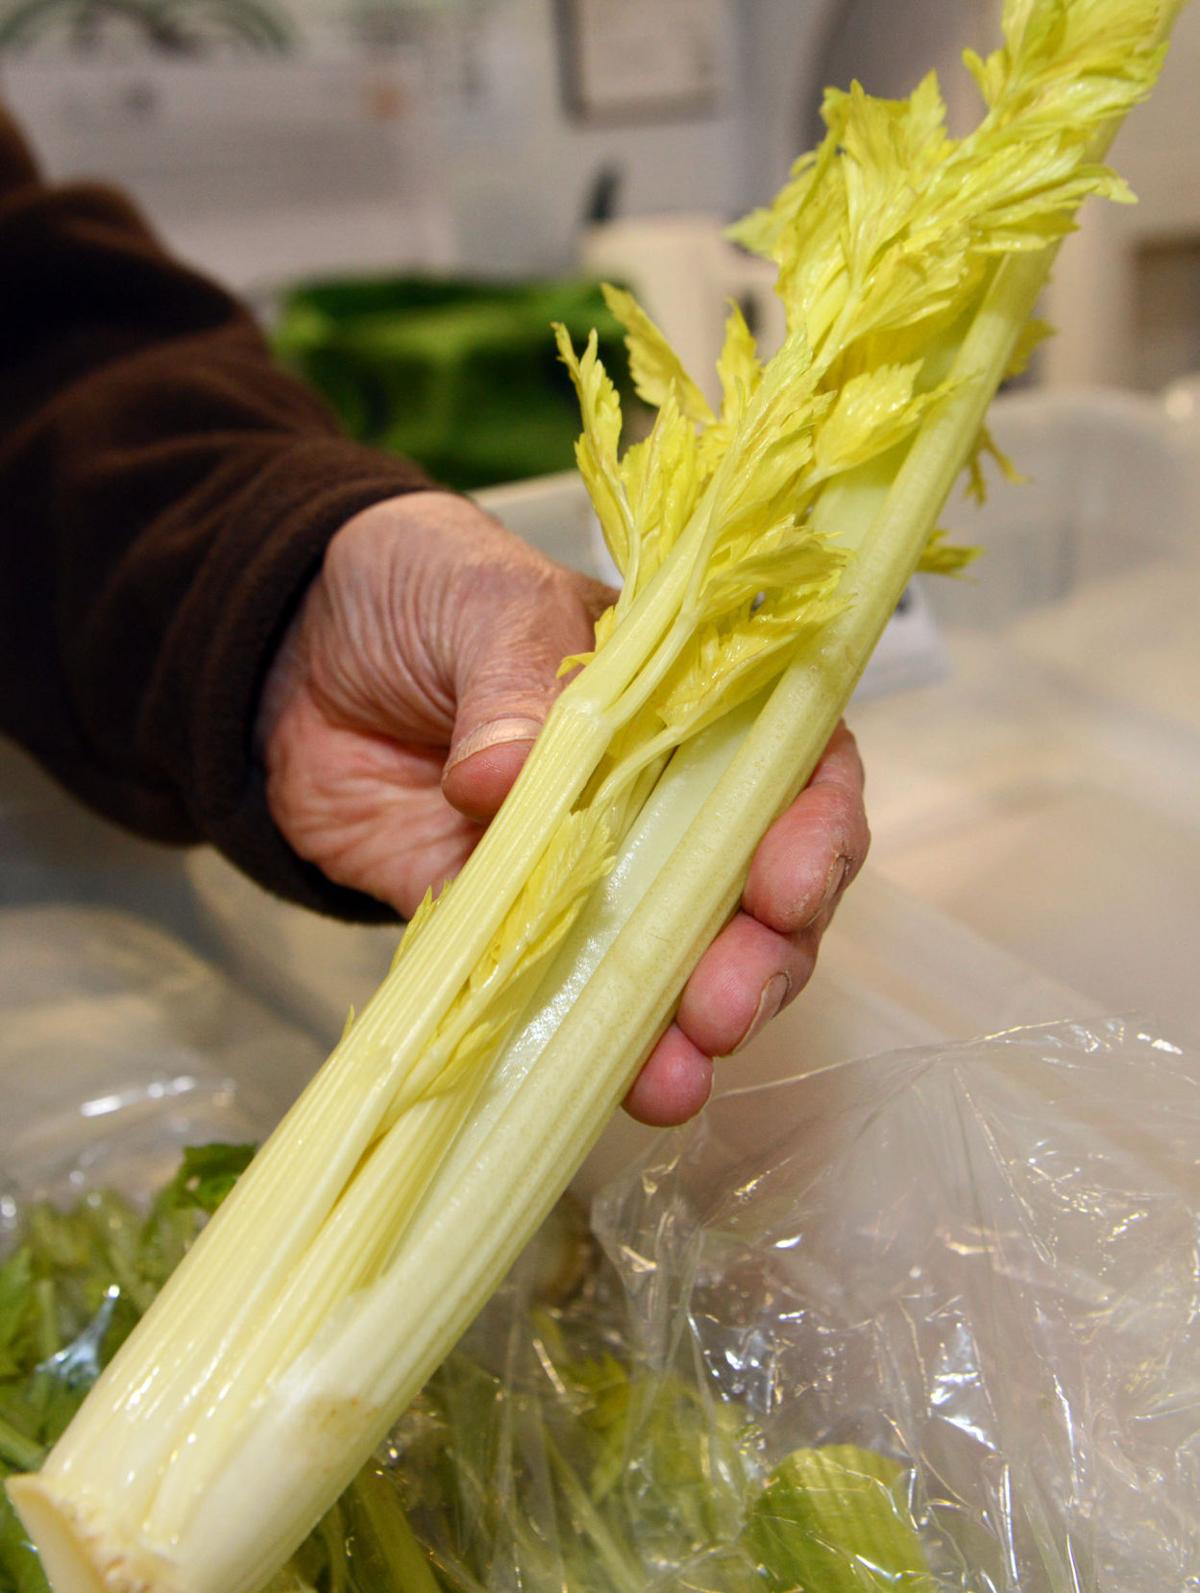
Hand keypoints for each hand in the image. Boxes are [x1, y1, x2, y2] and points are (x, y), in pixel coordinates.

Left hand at [258, 491, 868, 1125]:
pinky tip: (596, 1089)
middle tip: (725, 1006)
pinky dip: (579, 1047)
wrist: (292, 653)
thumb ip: (510, 677)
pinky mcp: (509, 930)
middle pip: (753, 891)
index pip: (795, 768)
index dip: (812, 831)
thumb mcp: (481, 597)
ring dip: (685, 1027)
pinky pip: (554, 999)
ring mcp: (592, 877)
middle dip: (761, 958)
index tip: (783, 885)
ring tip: (674, 1080)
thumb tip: (501, 779)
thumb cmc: (419, 591)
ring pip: (670, 962)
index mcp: (690, 703)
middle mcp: (664, 802)